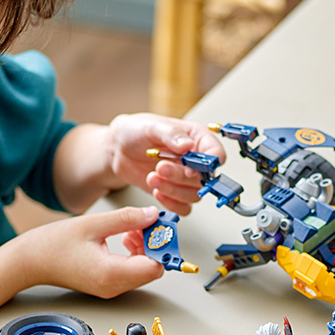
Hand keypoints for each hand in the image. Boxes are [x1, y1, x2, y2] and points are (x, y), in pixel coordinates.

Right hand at [16, 206, 163, 297]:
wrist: (29, 261)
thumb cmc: (52, 244)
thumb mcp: (93, 224)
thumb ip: (127, 218)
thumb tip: (153, 214)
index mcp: (111, 274)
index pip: (155, 267)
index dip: (161, 246)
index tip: (159, 226)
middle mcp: (113, 286)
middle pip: (153, 269)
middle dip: (154, 245)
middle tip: (146, 223)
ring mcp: (111, 288)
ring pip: (144, 270)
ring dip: (145, 248)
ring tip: (131, 229)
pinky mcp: (108, 284)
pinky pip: (133, 271)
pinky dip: (135, 254)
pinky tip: (125, 237)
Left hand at [108, 114, 225, 214]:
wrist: (118, 149)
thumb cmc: (136, 132)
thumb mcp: (152, 126)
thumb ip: (172, 134)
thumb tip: (187, 145)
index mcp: (196, 139)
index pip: (216, 153)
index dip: (209, 163)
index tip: (191, 166)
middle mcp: (195, 160)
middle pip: (203, 178)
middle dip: (180, 176)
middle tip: (160, 167)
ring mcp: (185, 178)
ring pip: (194, 195)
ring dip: (172, 190)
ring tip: (153, 178)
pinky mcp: (174, 192)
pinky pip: (183, 208)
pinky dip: (171, 203)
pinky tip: (157, 191)